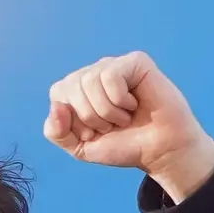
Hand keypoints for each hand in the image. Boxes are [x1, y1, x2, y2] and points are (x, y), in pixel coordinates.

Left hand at [43, 51, 213, 200]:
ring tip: (124, 117)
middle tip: (111, 126)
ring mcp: (114, 65)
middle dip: (91, 117)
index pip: (57, 94)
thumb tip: (56, 107)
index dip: (73, 120)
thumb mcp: (80, 148)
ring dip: (107, 111)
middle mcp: (93, 73)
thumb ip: (56, 132)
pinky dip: (119, 99)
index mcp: (76, 90)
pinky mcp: (135, 61)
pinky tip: (133, 104)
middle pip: (72, 87)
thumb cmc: (123, 145)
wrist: (158, 151)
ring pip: (89, 80)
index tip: (94, 133)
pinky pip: (110, 76)